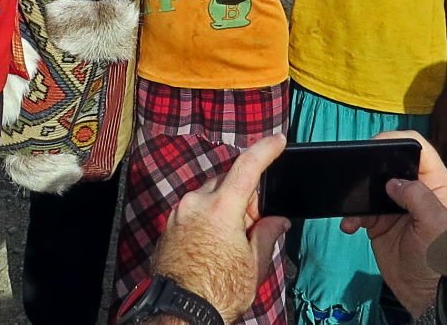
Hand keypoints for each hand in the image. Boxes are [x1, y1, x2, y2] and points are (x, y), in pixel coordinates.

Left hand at [152, 135, 288, 323]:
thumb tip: (276, 221)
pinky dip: (208, 217)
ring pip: (209, 196)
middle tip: (256, 222)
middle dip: (245, 195)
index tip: (277, 140)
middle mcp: (195, 203)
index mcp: (220, 207)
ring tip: (234, 240)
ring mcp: (178, 214)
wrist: (180, 312)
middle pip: (227, 182)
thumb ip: (266, 233)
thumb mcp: (253, 263)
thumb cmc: (218, 291)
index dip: (265, 150)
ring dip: (225, 207)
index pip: (247, 166)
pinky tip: (215, 243)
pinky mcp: (169, 226)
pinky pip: (194, 210)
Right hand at [340, 131, 446, 317]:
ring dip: (357, 193)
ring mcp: (395, 206)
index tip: (375, 144)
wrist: (427, 295)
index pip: (418, 149)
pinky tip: (350, 226)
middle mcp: (416, 190)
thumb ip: (418, 197)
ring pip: (371, 185)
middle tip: (356, 171)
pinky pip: (360, 211)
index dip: (397, 140)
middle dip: (370, 166)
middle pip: (390, 162)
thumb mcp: (435, 224)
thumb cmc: (441, 259)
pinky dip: (352, 216)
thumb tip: (393, 182)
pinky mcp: (379, 223)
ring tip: (352, 206)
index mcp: (435, 183)